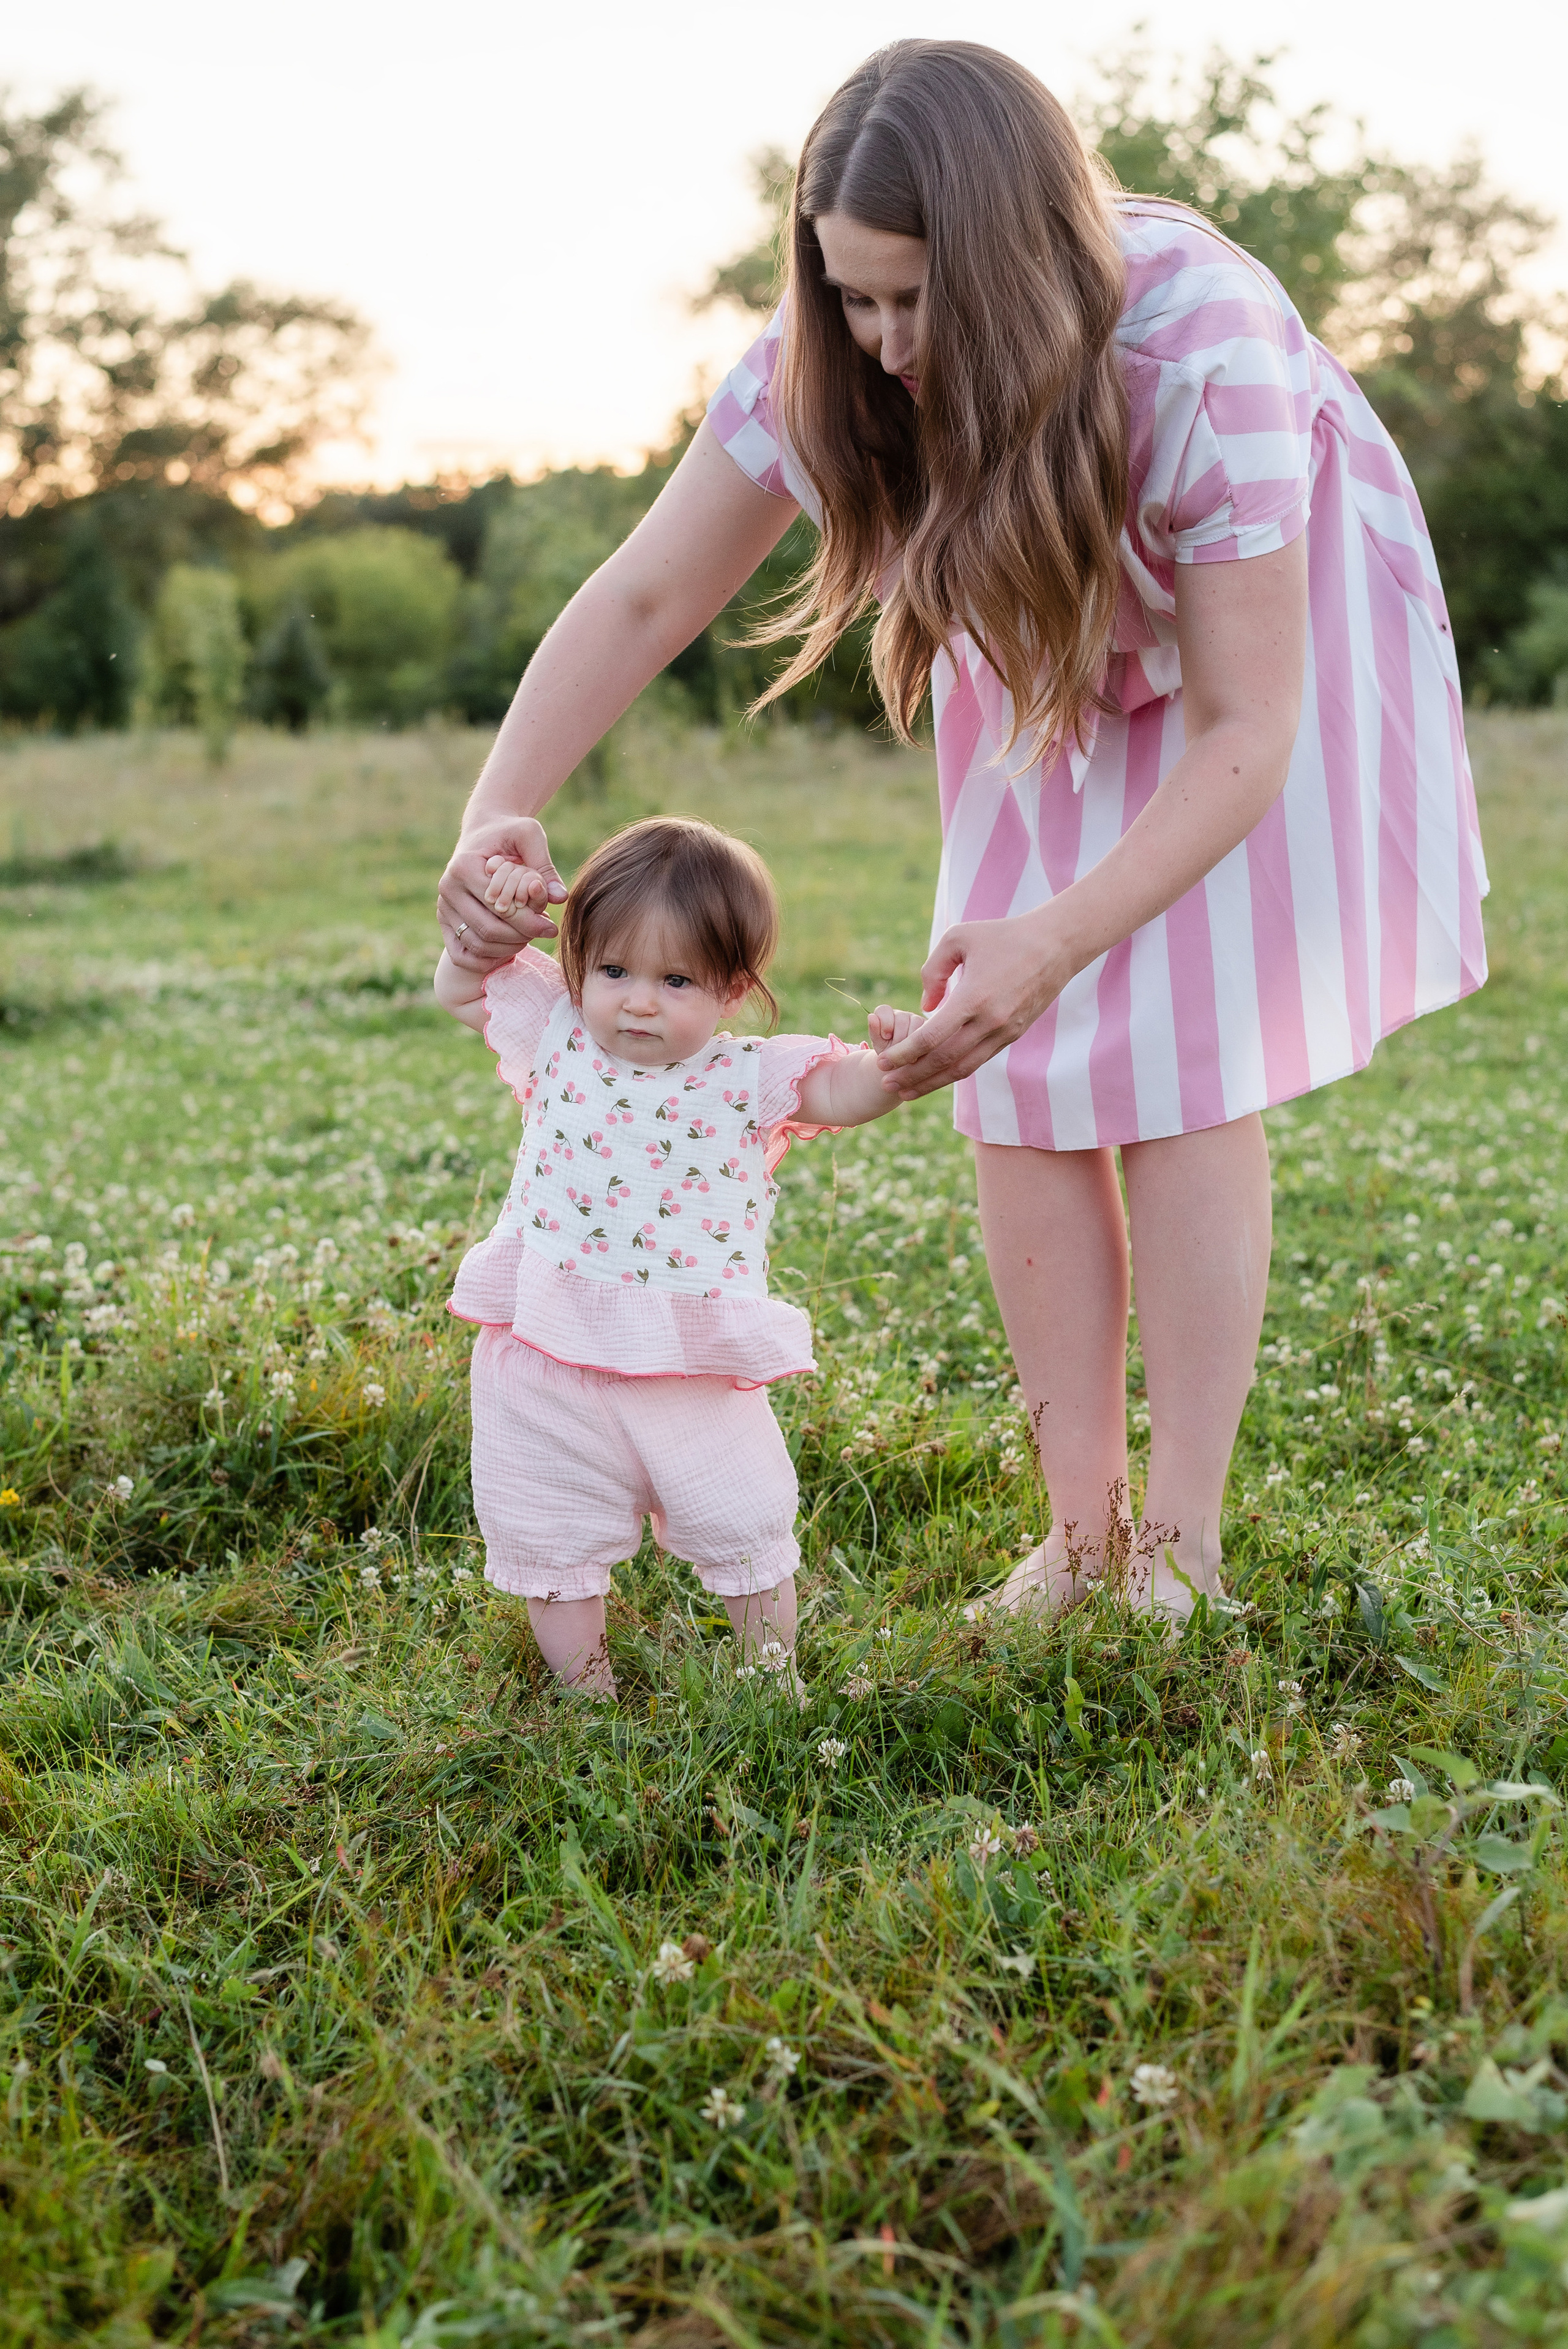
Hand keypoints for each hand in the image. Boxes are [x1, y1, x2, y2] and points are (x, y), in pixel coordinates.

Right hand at [438, 817, 565, 969]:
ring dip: (507, 949)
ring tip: (529, 938)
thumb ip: (545, 866)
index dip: (529, 921)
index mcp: (463, 866)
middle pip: (488, 930)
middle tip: (543, 933)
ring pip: (477, 945)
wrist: (483, 832)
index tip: (551, 926)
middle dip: (521, 937)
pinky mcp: (444, 921)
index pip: (500, 907)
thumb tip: (561, 897)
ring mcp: (443, 907)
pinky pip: (461, 954)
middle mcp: (447, 888)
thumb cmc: (508, 833)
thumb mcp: (529, 836)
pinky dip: (485, 961)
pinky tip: (509, 951)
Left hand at [875, 908, 1074, 1098]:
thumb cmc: (1003, 936)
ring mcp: (1004, 1032)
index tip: (883, 1061)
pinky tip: (936, 1076)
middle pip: (943, 1060)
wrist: (1056, 946)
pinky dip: (954, 1072)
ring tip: (906, 1091)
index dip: (904, 1054)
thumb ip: (933, 970)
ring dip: (931, 1083)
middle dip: (911, 1076)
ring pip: (962, 1068)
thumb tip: (925, 1006)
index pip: (931, 1037)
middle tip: (886, 1084)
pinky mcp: (1013, 1035)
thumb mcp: (959, 938)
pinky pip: (979, 1060)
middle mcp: (990, 1021)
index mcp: (973, 997)